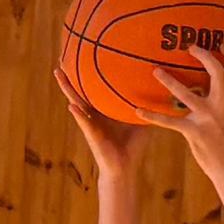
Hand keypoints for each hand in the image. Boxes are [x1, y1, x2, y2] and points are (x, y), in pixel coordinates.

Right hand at [50, 55, 144, 181]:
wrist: (125, 167)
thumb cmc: (133, 146)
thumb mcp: (143, 120)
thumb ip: (149, 106)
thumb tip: (165, 91)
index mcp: (103, 110)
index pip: (93, 88)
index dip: (86, 74)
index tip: (81, 56)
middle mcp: (93, 114)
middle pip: (79, 90)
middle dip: (70, 75)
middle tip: (62, 57)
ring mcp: (90, 123)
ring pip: (75, 101)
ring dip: (66, 88)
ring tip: (58, 73)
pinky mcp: (91, 134)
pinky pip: (84, 122)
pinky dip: (78, 114)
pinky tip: (71, 106)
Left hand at [155, 35, 223, 172]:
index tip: (222, 44)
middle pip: (217, 72)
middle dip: (204, 56)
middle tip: (190, 47)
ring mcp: (210, 118)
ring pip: (187, 93)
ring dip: (169, 81)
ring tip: (155, 71)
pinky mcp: (196, 132)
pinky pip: (170, 122)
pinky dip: (153, 116)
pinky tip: (138, 111)